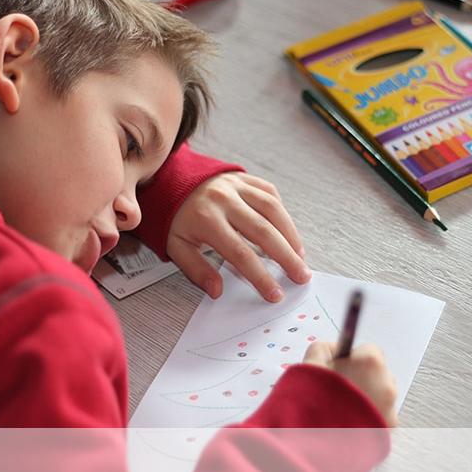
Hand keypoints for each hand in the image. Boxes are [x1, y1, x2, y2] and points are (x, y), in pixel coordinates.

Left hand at [166, 172, 309, 302]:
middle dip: (286, 257)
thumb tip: (217, 291)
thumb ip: (196, 270)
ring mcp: (237, 186)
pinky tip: (288, 232)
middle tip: (301, 276)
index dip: (260, 276)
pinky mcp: (245, 178)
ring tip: (300, 257)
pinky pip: (270, 194)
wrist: (169, 179)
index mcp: (206, 220)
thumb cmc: (175, 217)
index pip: (240, 253)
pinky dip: (282, 214)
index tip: (274, 293)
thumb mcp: (176, 246)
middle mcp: (225, 200)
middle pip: (264, 232)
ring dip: (291, 236)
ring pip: (273, 210)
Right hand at [304, 342, 398, 426]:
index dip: (352, 360)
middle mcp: (386, 383)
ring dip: (368, 399)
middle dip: (362, 379)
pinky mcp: (389, 428)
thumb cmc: (314, 404)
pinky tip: (351, 422)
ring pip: (382, 395)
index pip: (369, 350)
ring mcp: (390, 407)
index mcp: (370, 362)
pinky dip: (370, 418)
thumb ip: (325, 348)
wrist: (316, 442)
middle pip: (378, 373)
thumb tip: (333, 349)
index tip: (342, 369)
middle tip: (340, 391)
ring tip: (344, 409)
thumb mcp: (310, 363)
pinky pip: (382, 416)